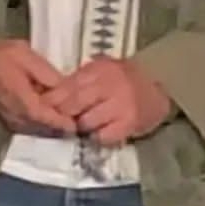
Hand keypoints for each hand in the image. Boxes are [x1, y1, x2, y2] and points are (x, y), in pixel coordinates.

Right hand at [0, 39, 77, 134]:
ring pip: (44, 130)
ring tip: (72, 107)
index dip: (74, 119)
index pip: (57, 122)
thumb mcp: (26, 56)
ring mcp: (15, 123)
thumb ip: (48, 75)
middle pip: (53, 130)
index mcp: (26, 105)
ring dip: (58, 122)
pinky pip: (35, 126)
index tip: (87, 110)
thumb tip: (67, 89)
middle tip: (84, 108)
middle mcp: (21, 120)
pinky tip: (54, 106)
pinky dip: (47, 120)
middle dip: (68, 121)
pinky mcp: (12, 121)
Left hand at [47, 57, 173, 144]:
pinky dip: (98, 136)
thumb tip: (50, 93)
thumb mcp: (103, 70)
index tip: (43, 108)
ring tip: (84, 125)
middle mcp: (110, 84)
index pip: (67, 86)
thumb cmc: (126, 80)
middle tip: (60, 121)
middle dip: (63, 115)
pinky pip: (102, 136)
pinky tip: (100, 132)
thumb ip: (81, 79)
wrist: (161, 91)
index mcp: (100, 69)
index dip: (52, 100)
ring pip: (86, 122)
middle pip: (73, 104)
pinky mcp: (128, 123)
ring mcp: (121, 104)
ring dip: (81, 126)